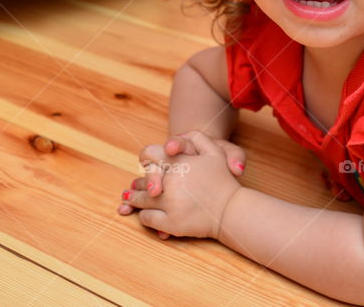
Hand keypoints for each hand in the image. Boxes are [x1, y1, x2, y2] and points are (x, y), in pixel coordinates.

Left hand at [117, 130, 242, 239]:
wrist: (233, 210)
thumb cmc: (222, 180)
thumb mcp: (215, 150)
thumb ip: (196, 138)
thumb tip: (169, 145)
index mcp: (179, 162)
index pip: (149, 154)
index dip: (145, 159)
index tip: (144, 165)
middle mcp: (172, 181)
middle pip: (142, 180)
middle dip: (136, 185)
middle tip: (130, 190)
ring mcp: (171, 204)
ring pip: (141, 201)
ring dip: (134, 200)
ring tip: (130, 201)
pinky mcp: (172, 224)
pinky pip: (148, 218)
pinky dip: (144, 216)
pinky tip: (145, 214)